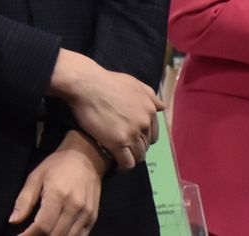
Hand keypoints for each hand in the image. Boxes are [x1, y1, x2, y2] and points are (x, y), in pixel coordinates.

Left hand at [10, 132, 103, 235]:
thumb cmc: (57, 165)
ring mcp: (86, 214)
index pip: (43, 225)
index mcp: (57, 195)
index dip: (29, 235)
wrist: (86, 158)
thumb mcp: (35, 177)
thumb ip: (24, 200)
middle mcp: (74, 207)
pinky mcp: (93, 218)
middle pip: (55, 235)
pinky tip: (56, 235)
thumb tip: (13, 221)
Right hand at [49, 50, 162, 170]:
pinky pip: (127, 162)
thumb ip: (149, 94)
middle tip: (123, 148)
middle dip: (136, 148)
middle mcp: (144, 124)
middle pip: (146, 145)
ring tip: (119, 158)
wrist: (86, 84)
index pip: (153, 133)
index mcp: (149, 110)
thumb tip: (161, 107)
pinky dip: (123, 167)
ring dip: (130, 158)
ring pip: (138, 155)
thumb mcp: (133, 82)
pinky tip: (116, 167)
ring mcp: (132, 134)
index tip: (132, 139)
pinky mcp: (117, 143)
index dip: (143, 138)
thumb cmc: (106, 81)